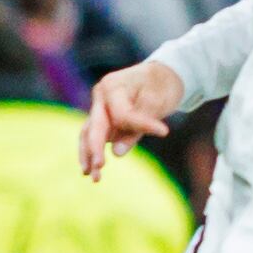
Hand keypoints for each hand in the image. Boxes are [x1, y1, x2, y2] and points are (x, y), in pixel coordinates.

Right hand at [80, 61, 184, 177]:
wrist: (160, 76)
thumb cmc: (160, 86)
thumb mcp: (156, 102)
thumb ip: (137, 126)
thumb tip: (117, 153)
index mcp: (113, 86)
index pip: (123, 113)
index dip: (142, 125)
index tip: (164, 131)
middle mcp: (100, 95)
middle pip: (95, 125)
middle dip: (96, 148)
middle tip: (99, 168)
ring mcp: (99, 107)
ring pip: (88, 133)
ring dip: (89, 155)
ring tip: (92, 176)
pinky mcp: (102, 118)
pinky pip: (93, 135)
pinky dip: (91, 151)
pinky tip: (89, 169)